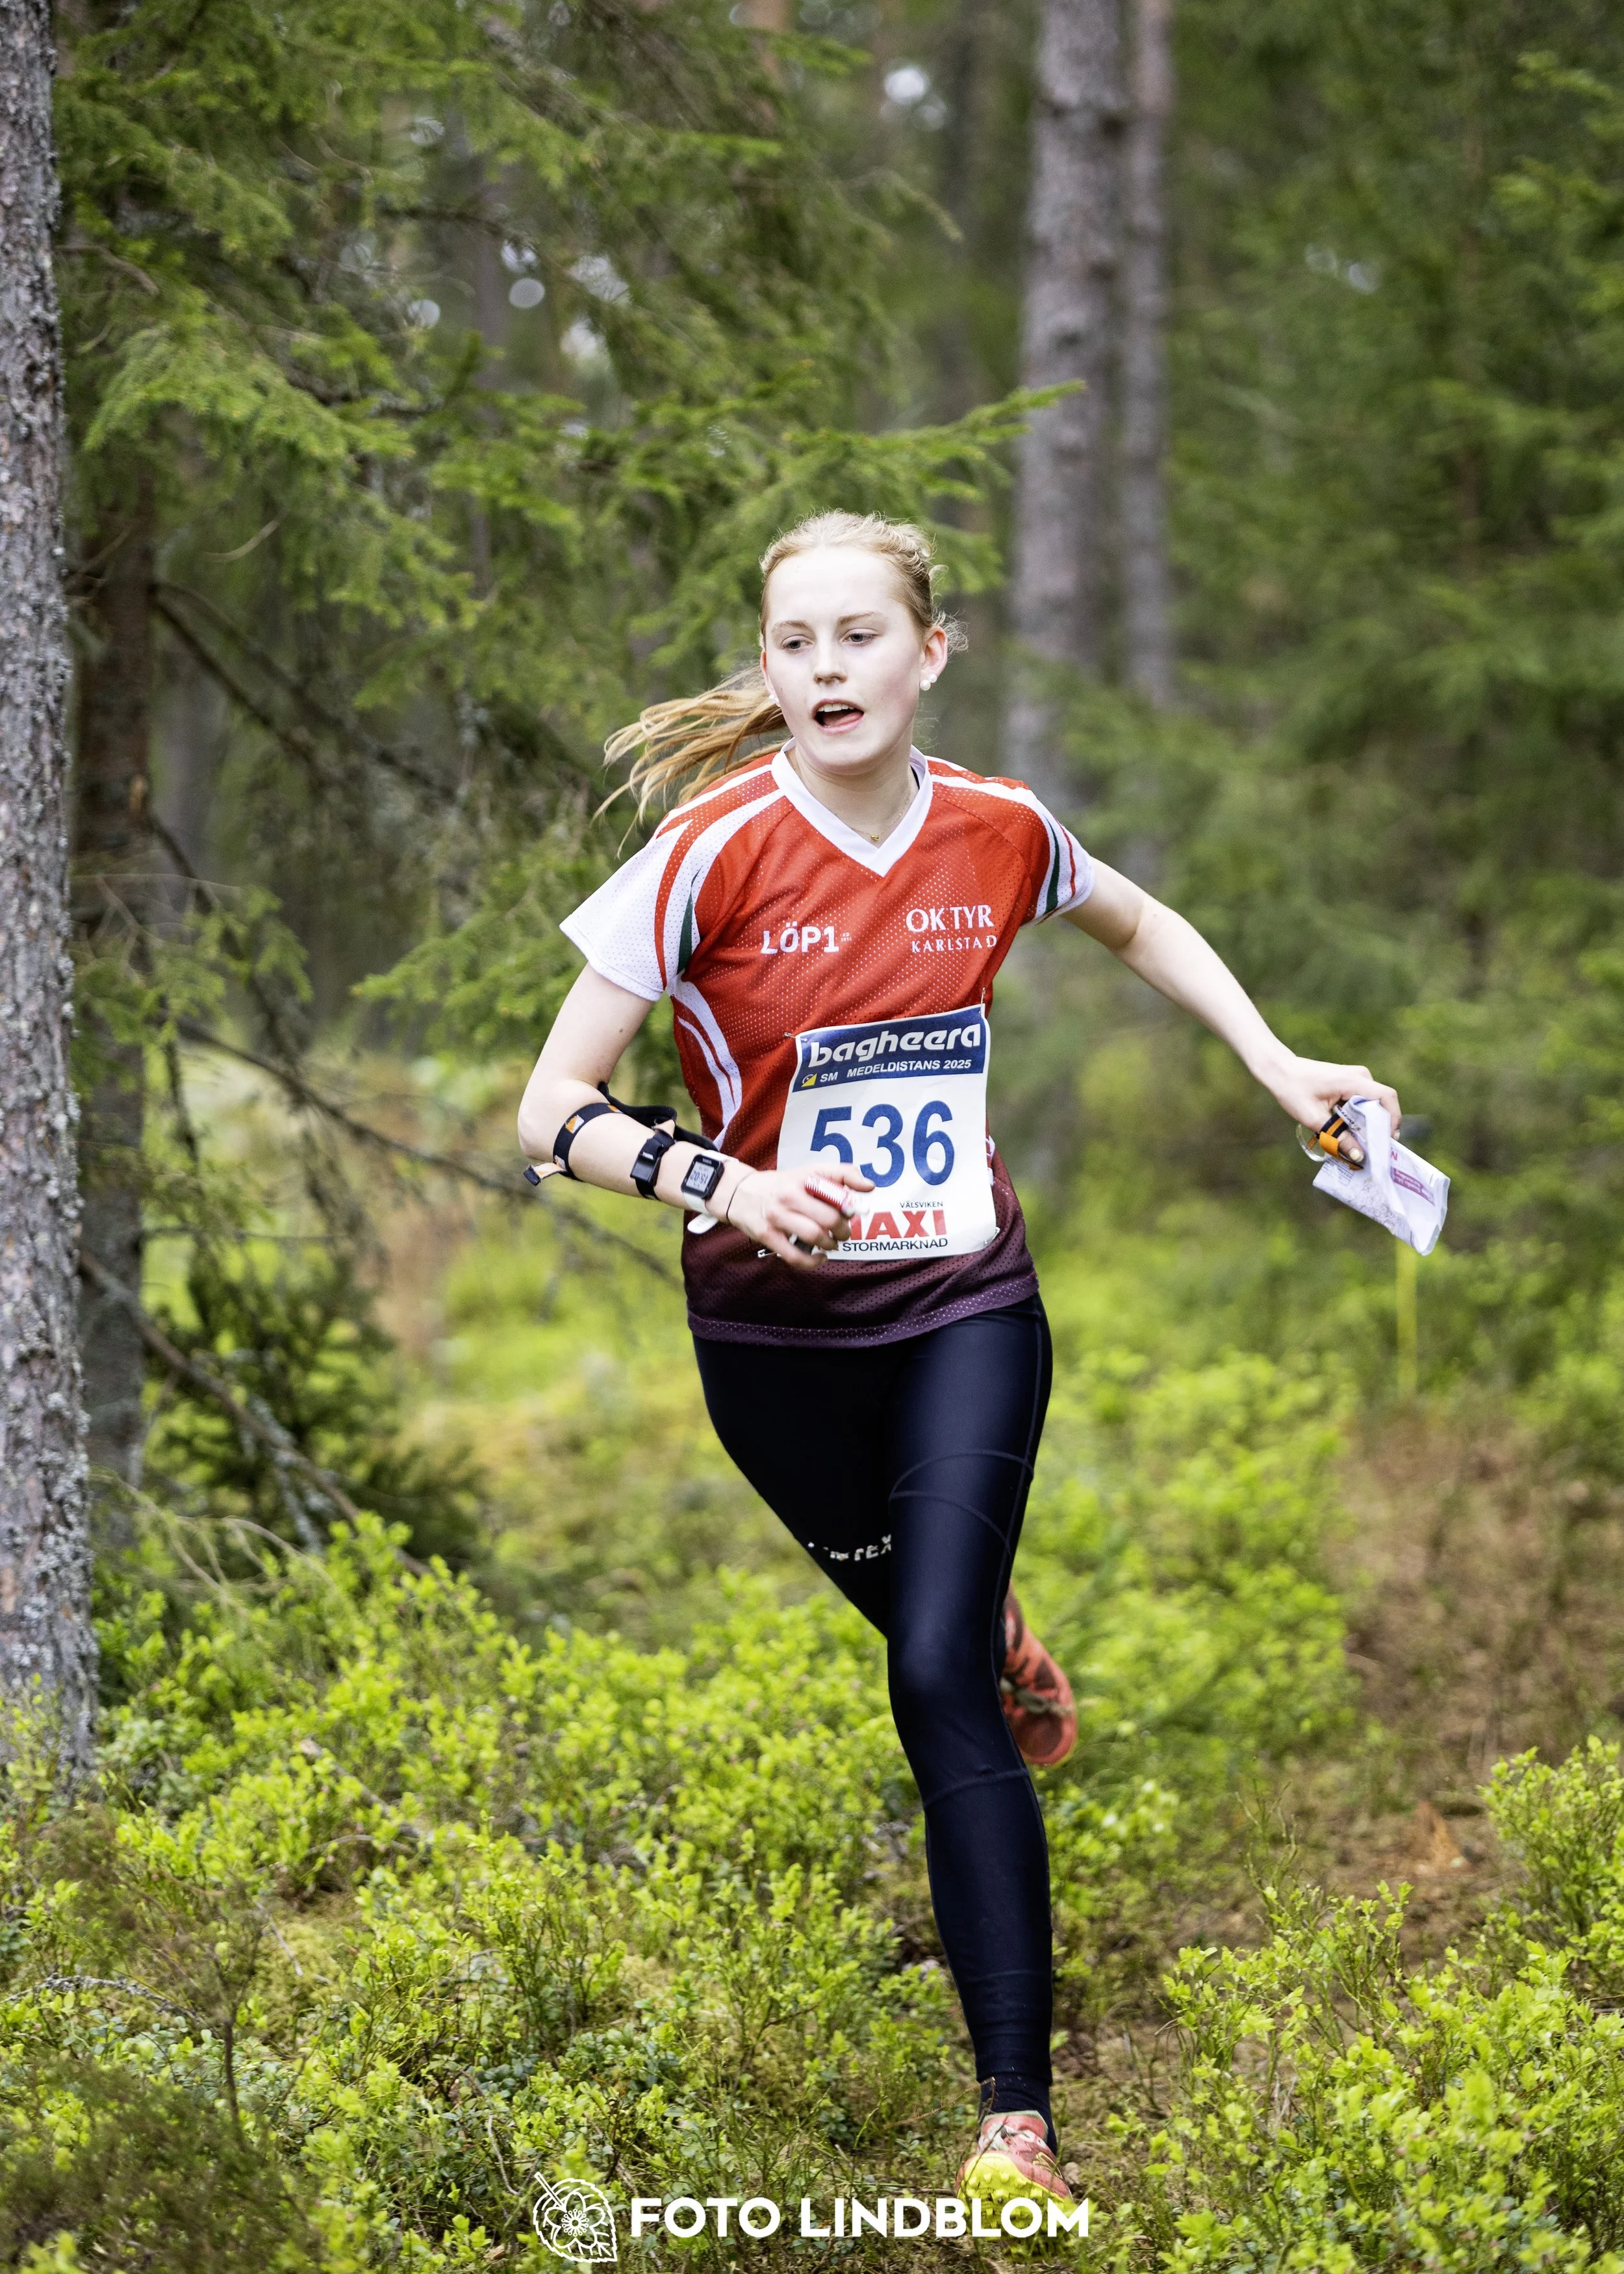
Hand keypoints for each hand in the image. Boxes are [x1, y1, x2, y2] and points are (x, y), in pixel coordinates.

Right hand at [724, 1162, 873, 1268]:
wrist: (739, 1192)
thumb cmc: (782, 1186)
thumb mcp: (808, 1173)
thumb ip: (839, 1176)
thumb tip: (869, 1187)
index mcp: (804, 1177)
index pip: (837, 1180)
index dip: (851, 1200)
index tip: (853, 1211)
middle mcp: (790, 1194)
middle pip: (829, 1216)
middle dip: (843, 1229)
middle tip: (843, 1233)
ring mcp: (777, 1216)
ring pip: (814, 1235)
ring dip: (830, 1244)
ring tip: (831, 1244)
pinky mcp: (767, 1235)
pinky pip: (795, 1256)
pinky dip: (813, 1262)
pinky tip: (819, 1258)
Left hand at [1263, 1052, 1400, 1138]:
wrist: (1280, 1071)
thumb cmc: (1293, 1091)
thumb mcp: (1314, 1118)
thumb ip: (1338, 1137)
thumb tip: (1359, 1156)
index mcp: (1354, 1081)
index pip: (1387, 1098)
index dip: (1393, 1119)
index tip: (1387, 1141)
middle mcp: (1361, 1076)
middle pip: (1383, 1103)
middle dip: (1381, 1127)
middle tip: (1374, 1149)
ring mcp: (1357, 1077)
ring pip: (1373, 1104)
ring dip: (1370, 1124)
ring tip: (1362, 1144)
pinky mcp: (1350, 1082)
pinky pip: (1363, 1101)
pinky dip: (1361, 1117)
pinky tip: (1351, 1133)